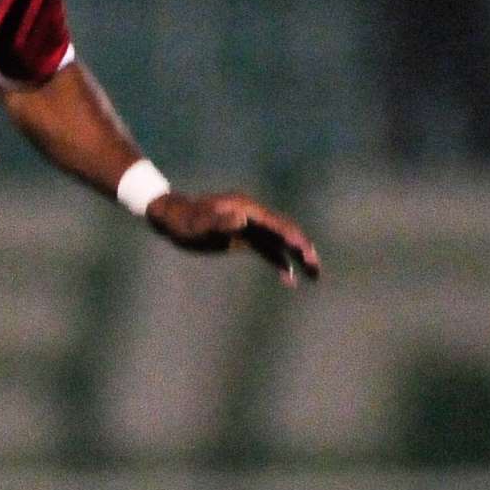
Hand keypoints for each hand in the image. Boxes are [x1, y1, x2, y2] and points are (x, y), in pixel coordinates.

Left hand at [144, 190, 321, 285]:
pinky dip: (280, 263)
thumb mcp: (198, 225)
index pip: (275, 224)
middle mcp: (253, 216)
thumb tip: (241, 219)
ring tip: (314, 276)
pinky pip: (268, 250)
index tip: (306, 251)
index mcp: (246, 209)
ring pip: (280, 242)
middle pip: (284, 232)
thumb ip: (218, 222)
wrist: (172, 218)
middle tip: (317, 269)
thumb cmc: (183, 221)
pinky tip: (289, 280)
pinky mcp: (245, 238)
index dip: (292, 237)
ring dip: (297, 258)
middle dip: (302, 250)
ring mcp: (250, 227)